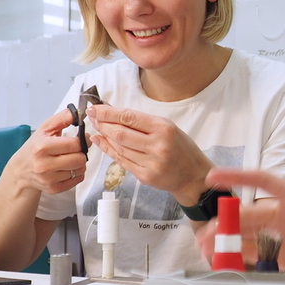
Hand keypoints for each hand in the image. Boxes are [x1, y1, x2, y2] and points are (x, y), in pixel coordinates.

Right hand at [14, 109, 86, 194]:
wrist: (21, 170)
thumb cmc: (34, 147)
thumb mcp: (45, 128)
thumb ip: (62, 118)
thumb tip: (77, 112)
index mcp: (42, 147)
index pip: (74, 144)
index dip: (83, 140)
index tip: (82, 138)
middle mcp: (44, 165)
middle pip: (79, 159)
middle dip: (81, 152)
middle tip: (75, 149)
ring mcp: (48, 179)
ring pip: (80, 170)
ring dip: (79, 163)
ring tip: (70, 158)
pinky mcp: (53, 189)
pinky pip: (77, 180)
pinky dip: (77, 173)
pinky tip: (68, 168)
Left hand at [86, 104, 213, 203]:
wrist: (192, 175)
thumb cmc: (181, 147)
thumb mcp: (167, 127)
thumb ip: (141, 121)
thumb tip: (112, 111)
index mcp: (163, 129)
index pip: (129, 117)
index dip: (108, 112)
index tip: (95, 107)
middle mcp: (157, 146)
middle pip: (120, 133)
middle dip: (102, 123)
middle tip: (92, 116)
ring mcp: (151, 163)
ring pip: (119, 147)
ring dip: (104, 136)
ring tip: (96, 127)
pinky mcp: (145, 176)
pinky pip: (122, 161)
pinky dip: (109, 150)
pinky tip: (102, 142)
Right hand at [199, 168, 284, 274]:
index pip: (264, 182)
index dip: (239, 177)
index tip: (214, 176)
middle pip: (249, 214)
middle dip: (225, 223)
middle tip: (207, 236)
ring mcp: (280, 234)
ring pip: (246, 234)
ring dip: (226, 241)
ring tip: (207, 251)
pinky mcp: (279, 254)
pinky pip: (253, 253)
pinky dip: (237, 257)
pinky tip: (223, 263)